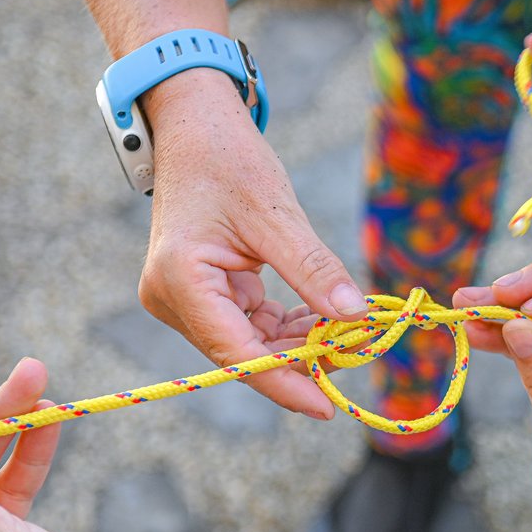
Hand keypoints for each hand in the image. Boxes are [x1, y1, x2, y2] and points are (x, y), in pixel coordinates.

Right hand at [139, 70, 367, 418]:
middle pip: (244, 353)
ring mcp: (186, 298)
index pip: (237, 353)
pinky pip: (250, 323)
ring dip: (299, 343)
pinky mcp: (203, 293)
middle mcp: (173, 299)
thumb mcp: (277, 214)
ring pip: (250, 342)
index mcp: (180, 280)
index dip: (284, 383)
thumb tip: (354, 316)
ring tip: (350, 336)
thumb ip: (313, 268)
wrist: (194, 124)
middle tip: (357, 355)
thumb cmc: (227, 158)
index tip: (327, 407)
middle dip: (300, 360)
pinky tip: (325, 319)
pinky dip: (288, 325)